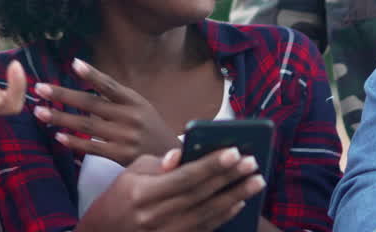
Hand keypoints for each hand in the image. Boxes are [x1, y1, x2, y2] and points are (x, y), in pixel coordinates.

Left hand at [33, 58, 179, 165]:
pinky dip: (74, 142)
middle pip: (91, 104)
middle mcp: (130, 117)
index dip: (92, 74)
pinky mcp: (120, 156)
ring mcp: (124, 137)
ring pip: (86, 126)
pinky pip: (92, 148)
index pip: (110, 85)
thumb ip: (117, 98)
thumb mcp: (140, 107)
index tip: (73, 63)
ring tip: (39, 112)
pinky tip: (58, 136)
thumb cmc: (149, 128)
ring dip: (61, 118)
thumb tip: (88, 81)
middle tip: (40, 88)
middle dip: (63, 95)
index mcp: (134, 101)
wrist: (172, 159)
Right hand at [76, 147, 264, 231]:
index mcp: (142, 194)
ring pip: (207, 214)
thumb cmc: (120, 196)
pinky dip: (223, 216)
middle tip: (253, 163)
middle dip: (230, 178)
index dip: (211, 165)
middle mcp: (155, 217)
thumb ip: (160, 163)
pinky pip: (204, 229)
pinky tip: (239, 203)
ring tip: (255, 181)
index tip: (234, 152)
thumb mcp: (132, 172)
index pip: (184, 177)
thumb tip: (183, 152)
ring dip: (235, 197)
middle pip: (201, 195)